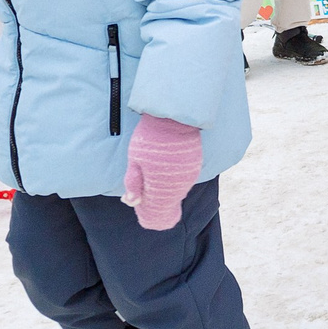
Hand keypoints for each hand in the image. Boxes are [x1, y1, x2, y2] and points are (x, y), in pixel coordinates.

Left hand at [121, 114, 203, 230]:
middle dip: (154, 199)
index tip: (137, 203)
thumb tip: (131, 202)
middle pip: (167, 201)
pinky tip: (164, 171)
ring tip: (152, 178)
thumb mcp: (134, 160)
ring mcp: (190, 176)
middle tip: (140, 190)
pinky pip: (182, 181)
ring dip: (164, 189)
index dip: (146, 210)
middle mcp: (180, 186)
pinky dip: (173, 180)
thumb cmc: (149, 139)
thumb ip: (133, 183)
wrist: (173, 118)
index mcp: (163, 187)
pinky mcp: (195, 166)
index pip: (157, 210)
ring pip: (175, 191)